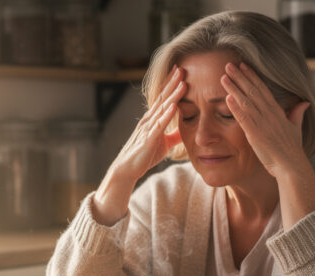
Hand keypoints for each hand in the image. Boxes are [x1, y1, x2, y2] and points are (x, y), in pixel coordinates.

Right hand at [92, 65, 186, 224]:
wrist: (127, 169)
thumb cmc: (144, 156)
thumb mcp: (164, 143)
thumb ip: (175, 135)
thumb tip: (187, 129)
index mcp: (153, 119)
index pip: (163, 98)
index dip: (172, 85)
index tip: (181, 71)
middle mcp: (149, 120)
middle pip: (162, 98)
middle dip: (173, 83)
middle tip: (182, 67)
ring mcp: (148, 128)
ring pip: (162, 108)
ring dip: (172, 95)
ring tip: (182, 82)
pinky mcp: (148, 139)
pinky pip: (159, 125)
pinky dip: (167, 115)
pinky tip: (174, 106)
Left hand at [222, 62, 314, 228]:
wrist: (291, 167)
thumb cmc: (292, 150)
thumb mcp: (296, 129)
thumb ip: (297, 114)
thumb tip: (304, 103)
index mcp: (278, 111)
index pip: (263, 89)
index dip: (252, 76)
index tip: (243, 65)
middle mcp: (270, 114)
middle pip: (253, 90)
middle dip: (240, 76)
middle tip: (229, 64)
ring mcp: (263, 124)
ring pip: (247, 101)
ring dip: (234, 88)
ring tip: (224, 76)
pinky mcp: (255, 135)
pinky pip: (244, 118)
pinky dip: (236, 107)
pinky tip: (227, 97)